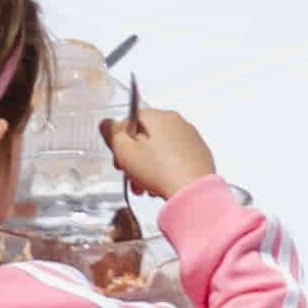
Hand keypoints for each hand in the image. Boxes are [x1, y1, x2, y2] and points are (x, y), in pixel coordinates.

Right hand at [103, 105, 217, 202]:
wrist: (191, 191)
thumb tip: (107, 124)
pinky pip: (177, 157)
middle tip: (131, 174)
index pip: (130, 121)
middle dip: (135, 156)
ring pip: (161, 148)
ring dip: (150, 166)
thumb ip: (112, 133)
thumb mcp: (124, 151)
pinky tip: (162, 184)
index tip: (119, 157)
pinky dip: (168, 168)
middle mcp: (175, 121)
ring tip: (146, 186)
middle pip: (146, 136)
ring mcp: (190, 137)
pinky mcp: (200, 153)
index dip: (120, 141)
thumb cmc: (158, 171)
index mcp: (156, 116)